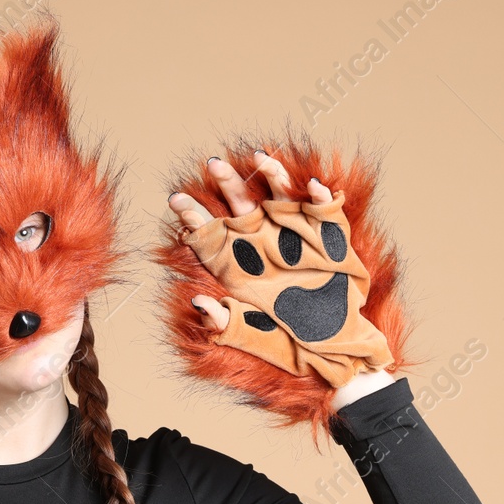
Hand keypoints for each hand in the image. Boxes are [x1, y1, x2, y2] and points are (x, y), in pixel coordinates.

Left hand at [168, 152, 392, 388]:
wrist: (328, 345)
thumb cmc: (283, 338)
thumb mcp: (248, 332)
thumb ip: (222, 320)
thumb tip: (197, 303)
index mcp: (237, 261)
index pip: (209, 232)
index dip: (192, 216)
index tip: (175, 200)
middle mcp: (262, 241)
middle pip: (240, 204)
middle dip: (226, 183)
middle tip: (212, 164)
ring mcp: (292, 234)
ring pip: (279, 195)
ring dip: (271, 175)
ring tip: (260, 157)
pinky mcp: (325, 235)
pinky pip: (321, 208)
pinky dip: (318, 195)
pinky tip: (311, 184)